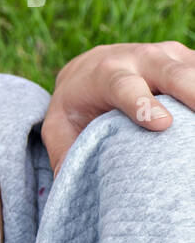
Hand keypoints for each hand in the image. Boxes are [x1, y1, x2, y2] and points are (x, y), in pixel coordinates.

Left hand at [41, 41, 194, 172]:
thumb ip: (66, 152)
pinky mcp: (190, 60)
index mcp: (106, 74)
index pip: (124, 87)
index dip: (142, 103)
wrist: (88, 69)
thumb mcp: (60, 128)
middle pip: (172, 72)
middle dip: (192, 91)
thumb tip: (70, 186)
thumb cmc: (75, 108)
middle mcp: (141, 59)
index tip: (161, 125)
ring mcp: (171, 56)